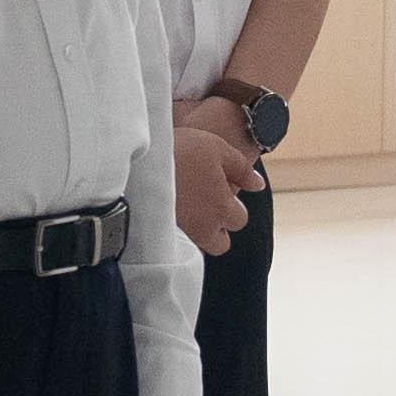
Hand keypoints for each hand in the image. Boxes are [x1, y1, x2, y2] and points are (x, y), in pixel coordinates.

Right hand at [170, 121, 255, 256]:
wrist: (136, 161)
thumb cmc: (181, 150)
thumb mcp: (217, 148)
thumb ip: (242, 169)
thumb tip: (258, 185)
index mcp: (222, 208)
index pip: (239, 220)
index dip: (232, 205)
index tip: (218, 191)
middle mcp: (204, 228)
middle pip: (220, 243)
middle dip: (217, 228)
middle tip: (202, 204)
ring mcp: (181, 235)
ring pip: (197, 247)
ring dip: (197, 234)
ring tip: (185, 210)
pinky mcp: (158, 238)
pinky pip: (174, 245)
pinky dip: (175, 234)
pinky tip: (166, 213)